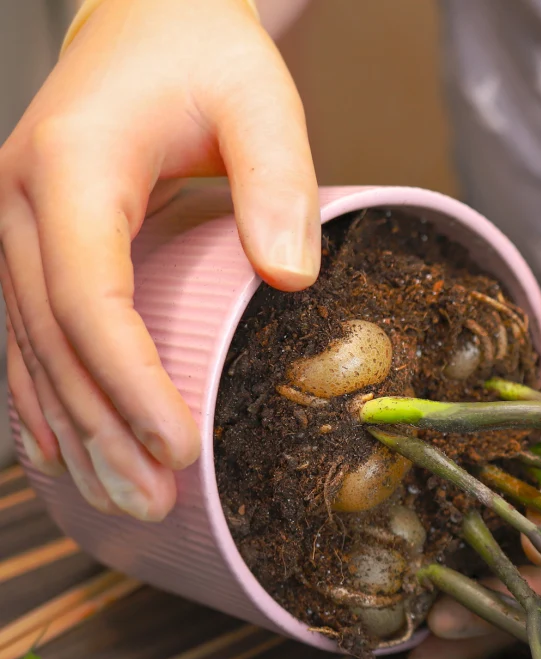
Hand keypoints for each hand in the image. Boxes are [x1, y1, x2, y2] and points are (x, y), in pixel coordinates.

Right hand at [1, 0, 318, 519]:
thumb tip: (290, 279)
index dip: (128, 379)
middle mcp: (21, 198)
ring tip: (119, 502)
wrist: (150, 15)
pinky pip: (28, 333)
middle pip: (54, 337)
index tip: (176, 445)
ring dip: (72, 430)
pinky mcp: (31, 242)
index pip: (89, 294)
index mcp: (74, 165)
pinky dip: (45, 398)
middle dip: (101, 428)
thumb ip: (280, 180)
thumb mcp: (261, 98)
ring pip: (31, 346)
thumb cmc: (207, 54)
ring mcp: (15, 222)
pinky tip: (62, 455)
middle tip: (151, 504)